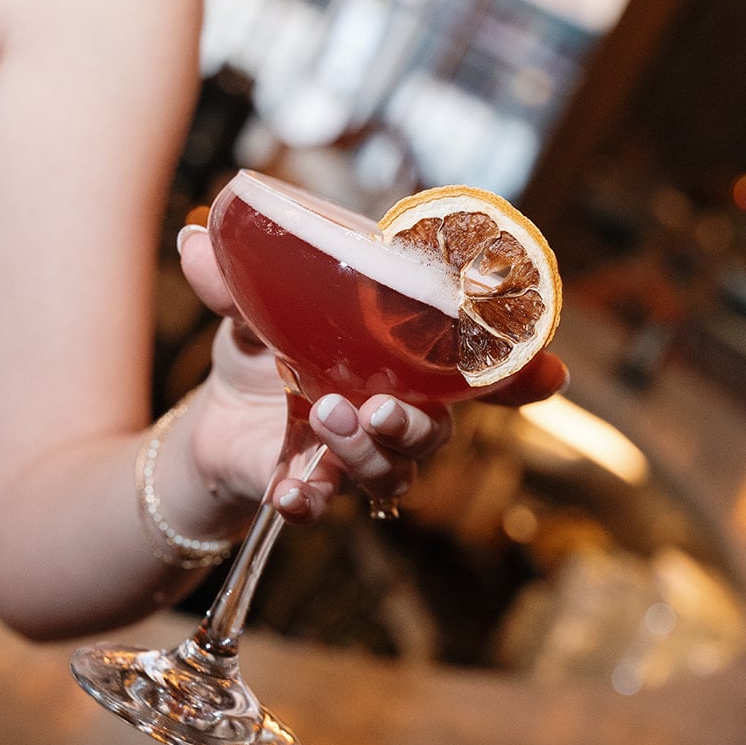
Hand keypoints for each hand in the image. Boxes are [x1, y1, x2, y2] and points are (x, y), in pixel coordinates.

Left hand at [177, 223, 566, 522]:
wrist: (213, 417)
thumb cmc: (264, 349)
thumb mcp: (251, 308)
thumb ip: (235, 281)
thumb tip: (195, 239)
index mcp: (402, 359)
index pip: (475, 371)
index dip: (521, 376)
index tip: (550, 374)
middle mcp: (395, 411)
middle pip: (437, 432)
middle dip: (418, 425)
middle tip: (383, 408)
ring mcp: (357, 455)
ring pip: (391, 473)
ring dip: (365, 452)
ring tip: (325, 416)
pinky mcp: (312, 485)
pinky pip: (324, 506)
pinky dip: (309, 501)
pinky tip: (291, 492)